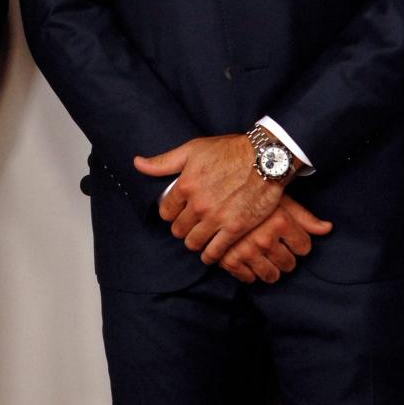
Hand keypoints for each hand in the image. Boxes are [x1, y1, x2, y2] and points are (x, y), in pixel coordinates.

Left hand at [134, 134, 283, 261]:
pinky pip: (214, 252)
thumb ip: (164, 161)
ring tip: (200, 236)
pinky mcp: (235, 228)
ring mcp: (216, 218)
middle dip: (182, 227)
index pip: (166, 211)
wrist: (266, 158)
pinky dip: (210, 255)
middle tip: (190, 224)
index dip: (171, 212)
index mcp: (185, 184)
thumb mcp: (194, 149)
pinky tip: (211, 251)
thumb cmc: (230, 150)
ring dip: (194, 242)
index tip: (178, 212)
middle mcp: (198, 204)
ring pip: (193, 243)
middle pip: (178, 229)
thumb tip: (137, 163)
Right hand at [218, 195, 332, 284]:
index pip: (304, 248)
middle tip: (277, 248)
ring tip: (265, 256)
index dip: (299, 243)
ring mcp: (245, 250)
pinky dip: (250, 273)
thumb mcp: (281, 200)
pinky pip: (247, 278)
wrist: (218, 186)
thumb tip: (328, 228)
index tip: (291, 237)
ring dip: (271, 269)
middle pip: (289, 264)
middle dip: (286, 258)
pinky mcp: (228, 259)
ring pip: (270, 275)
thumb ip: (305, 217)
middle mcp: (264, 238)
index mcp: (280, 221)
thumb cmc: (254, 192)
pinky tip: (249, 260)